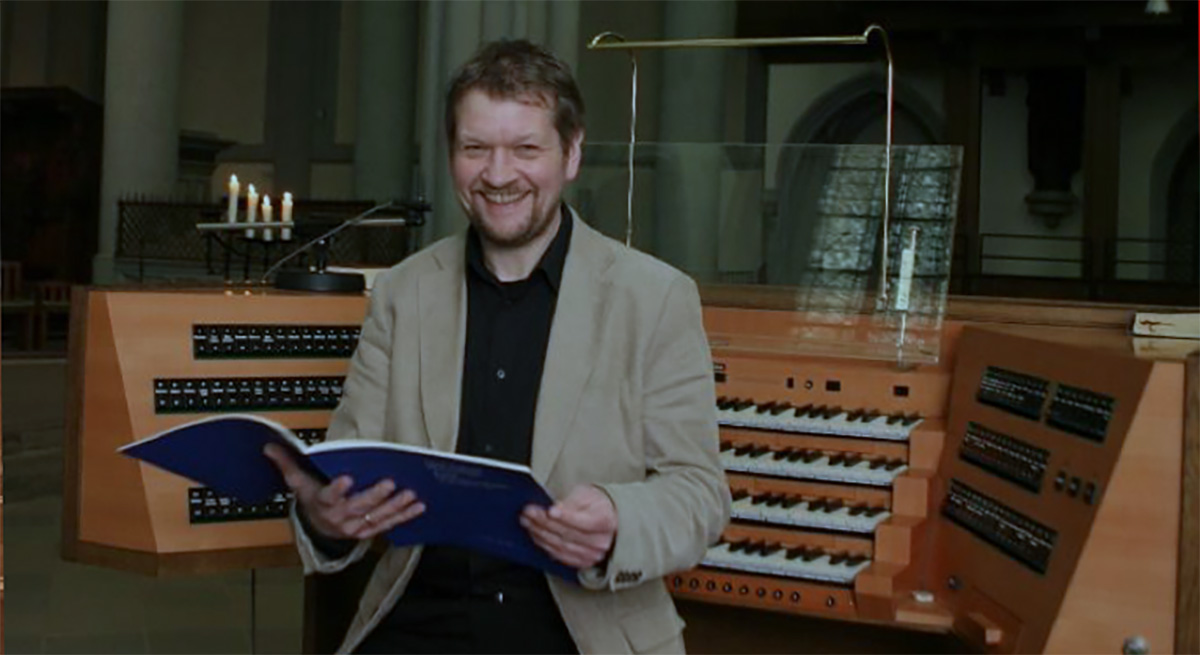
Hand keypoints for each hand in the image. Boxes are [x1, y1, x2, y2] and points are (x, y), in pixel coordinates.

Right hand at [263, 444, 424, 539]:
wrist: (319, 528)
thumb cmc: (313, 499)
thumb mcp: (298, 482)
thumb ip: (288, 463)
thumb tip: (270, 446)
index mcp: (322, 503)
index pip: (328, 496)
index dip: (337, 489)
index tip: (347, 479)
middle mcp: (340, 518)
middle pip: (358, 507)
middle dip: (374, 496)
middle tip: (389, 483)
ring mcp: (356, 526)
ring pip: (377, 517)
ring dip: (395, 506)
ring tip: (410, 494)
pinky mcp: (370, 530)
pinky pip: (389, 524)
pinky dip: (405, 516)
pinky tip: (418, 506)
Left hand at [520, 485, 616, 568]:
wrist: (608, 519)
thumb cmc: (596, 504)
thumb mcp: (586, 494)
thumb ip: (572, 501)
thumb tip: (555, 509)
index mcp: (605, 521)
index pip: (583, 521)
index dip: (565, 516)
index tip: (549, 510)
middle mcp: (600, 541)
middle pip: (568, 534)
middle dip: (544, 522)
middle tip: (528, 512)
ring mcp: (591, 554)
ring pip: (561, 546)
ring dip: (540, 534)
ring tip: (527, 521)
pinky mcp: (582, 562)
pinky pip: (559, 555)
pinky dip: (544, 545)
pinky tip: (535, 534)